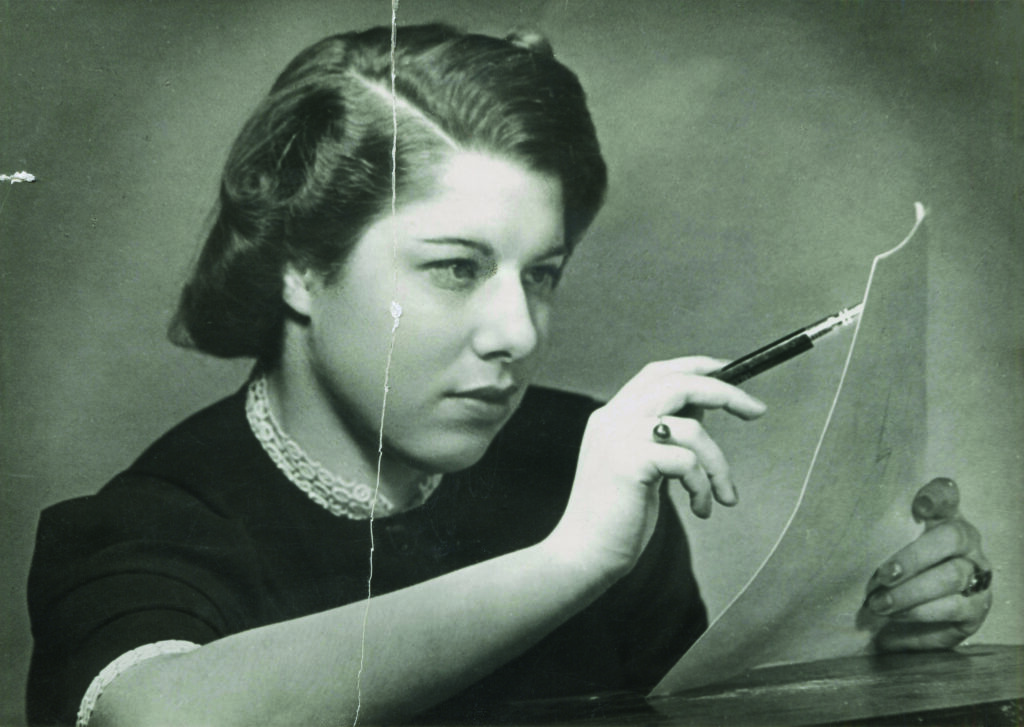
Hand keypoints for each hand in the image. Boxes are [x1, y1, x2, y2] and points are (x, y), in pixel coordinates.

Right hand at [545, 356, 766, 579]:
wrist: (583, 555)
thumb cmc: (617, 518)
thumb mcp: (643, 465)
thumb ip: (663, 434)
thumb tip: (704, 408)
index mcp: (613, 416)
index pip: (657, 373)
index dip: (697, 367)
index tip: (731, 372)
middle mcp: (613, 418)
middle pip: (678, 384)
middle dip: (725, 393)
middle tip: (757, 411)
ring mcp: (619, 437)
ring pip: (692, 428)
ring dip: (719, 465)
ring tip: (724, 497)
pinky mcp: (630, 462)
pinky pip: (688, 462)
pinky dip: (704, 487)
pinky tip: (701, 510)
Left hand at [865, 477, 991, 650]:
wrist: (920, 607)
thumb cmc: (895, 566)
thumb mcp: (887, 545)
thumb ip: (881, 527)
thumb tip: (846, 520)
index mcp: (945, 520)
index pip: (947, 495)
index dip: (935, 496)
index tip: (919, 505)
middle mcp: (968, 546)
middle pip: (950, 540)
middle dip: (912, 560)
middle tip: (880, 578)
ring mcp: (977, 580)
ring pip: (952, 582)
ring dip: (911, 597)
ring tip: (878, 607)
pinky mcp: (974, 614)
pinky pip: (953, 619)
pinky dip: (918, 629)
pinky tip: (889, 636)